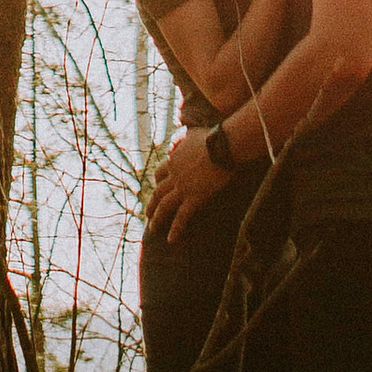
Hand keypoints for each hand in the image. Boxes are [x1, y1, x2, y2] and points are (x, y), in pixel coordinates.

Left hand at [149, 126, 229, 245]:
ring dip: (157, 219)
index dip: (157, 181)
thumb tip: (191, 131)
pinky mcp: (194, 197)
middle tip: (147, 214)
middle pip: (158, 191)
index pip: (159, 172)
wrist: (223, 145)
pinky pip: (181, 217)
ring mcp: (183, 187)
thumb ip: (189, 136)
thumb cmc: (214, 137)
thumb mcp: (195, 133)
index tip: (156, 187)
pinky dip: (175, 229)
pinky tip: (171, 240)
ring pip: (164, 206)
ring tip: (152, 230)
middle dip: (152, 204)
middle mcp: (175, 174)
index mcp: (174, 159)